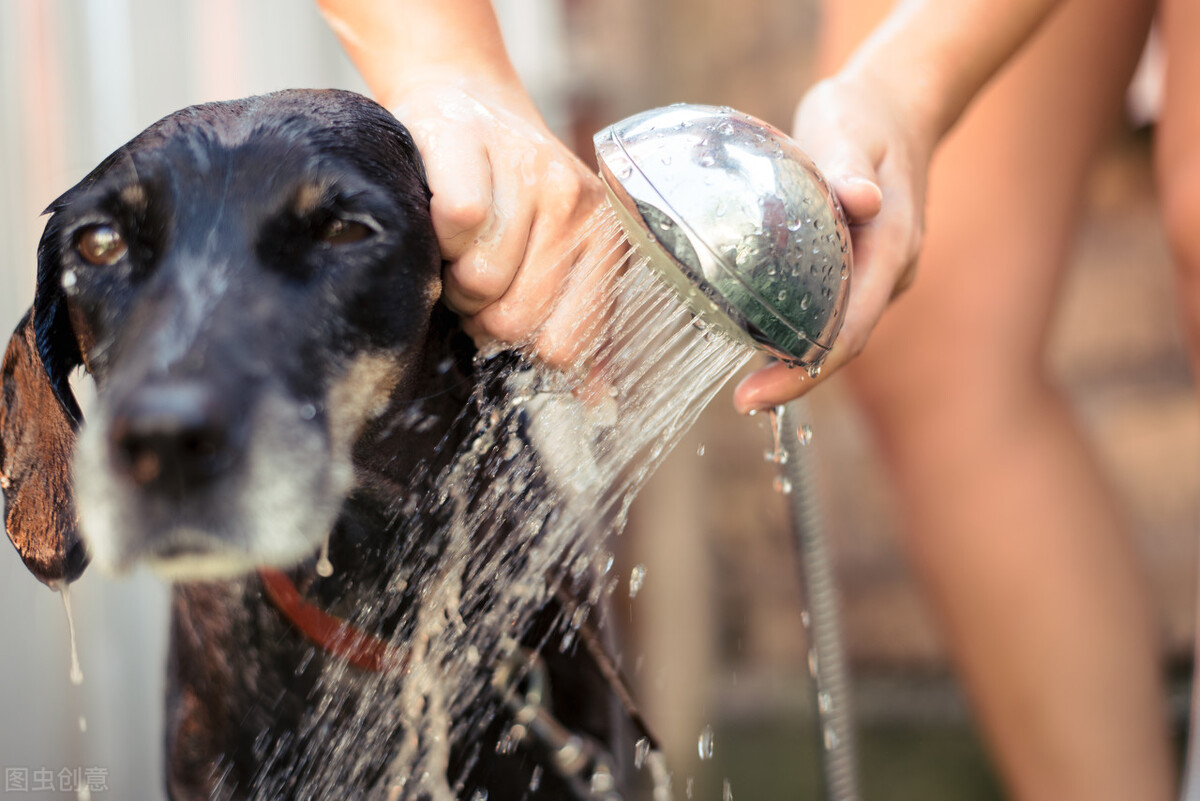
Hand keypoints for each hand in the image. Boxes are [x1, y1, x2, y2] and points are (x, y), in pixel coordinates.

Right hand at [389, 78, 614, 366]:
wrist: (466, 104)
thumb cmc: (507, 199)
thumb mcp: (558, 260)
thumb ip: (577, 330)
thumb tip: (595, 407)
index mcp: (607, 242)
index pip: (565, 346)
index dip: (519, 345)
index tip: (502, 314)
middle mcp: (579, 206)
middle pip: (515, 320)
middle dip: (480, 311)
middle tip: (474, 274)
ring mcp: (531, 173)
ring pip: (481, 282)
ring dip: (453, 275)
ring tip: (458, 245)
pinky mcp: (475, 148)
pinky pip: (456, 229)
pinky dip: (435, 236)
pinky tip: (440, 216)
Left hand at [733, 73, 933, 412]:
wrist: (897, 106)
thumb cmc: (864, 115)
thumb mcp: (849, 128)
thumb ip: (849, 165)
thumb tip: (860, 200)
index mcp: (890, 247)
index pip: (851, 329)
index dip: (807, 370)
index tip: (758, 395)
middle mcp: (890, 271)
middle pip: (844, 342)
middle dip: (797, 377)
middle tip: (743, 400)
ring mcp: (879, 272)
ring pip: (839, 330)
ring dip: (798, 359)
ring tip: (747, 382)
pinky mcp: (862, 267)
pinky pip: (832, 308)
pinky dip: (798, 328)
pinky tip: (758, 336)